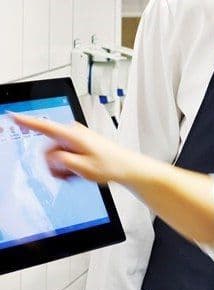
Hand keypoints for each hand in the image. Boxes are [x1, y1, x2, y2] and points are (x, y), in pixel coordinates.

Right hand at [10, 113, 140, 184]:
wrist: (125, 165)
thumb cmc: (110, 165)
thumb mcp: (83, 168)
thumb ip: (63, 161)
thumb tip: (51, 156)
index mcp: (74, 135)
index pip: (45, 127)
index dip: (27, 121)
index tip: (13, 115)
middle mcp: (74, 132)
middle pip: (48, 148)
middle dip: (53, 164)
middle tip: (69, 173)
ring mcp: (76, 137)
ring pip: (54, 153)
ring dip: (61, 166)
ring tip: (76, 172)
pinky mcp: (78, 142)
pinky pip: (63, 153)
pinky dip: (67, 163)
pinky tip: (77, 169)